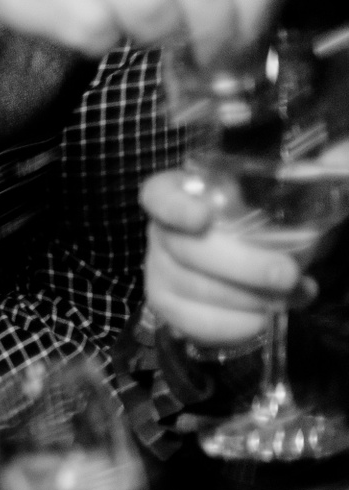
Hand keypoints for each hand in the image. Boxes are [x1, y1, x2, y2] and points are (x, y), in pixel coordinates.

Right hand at [141, 169, 304, 347]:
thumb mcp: (300, 189)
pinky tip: (262, 320)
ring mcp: (162, 271)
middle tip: (287, 275)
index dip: (173, 207)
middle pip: (182, 249)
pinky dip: (228, 326)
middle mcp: (164, 231)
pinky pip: (188, 321)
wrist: (272, 261)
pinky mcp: (173, 307)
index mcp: (187, 193)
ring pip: (186, 288)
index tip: (203, 218)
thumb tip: (338, 163)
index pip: (159, 195)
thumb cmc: (279, 218)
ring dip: (242, 299)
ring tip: (289, 298)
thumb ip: (318, 171)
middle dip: (238, 266)